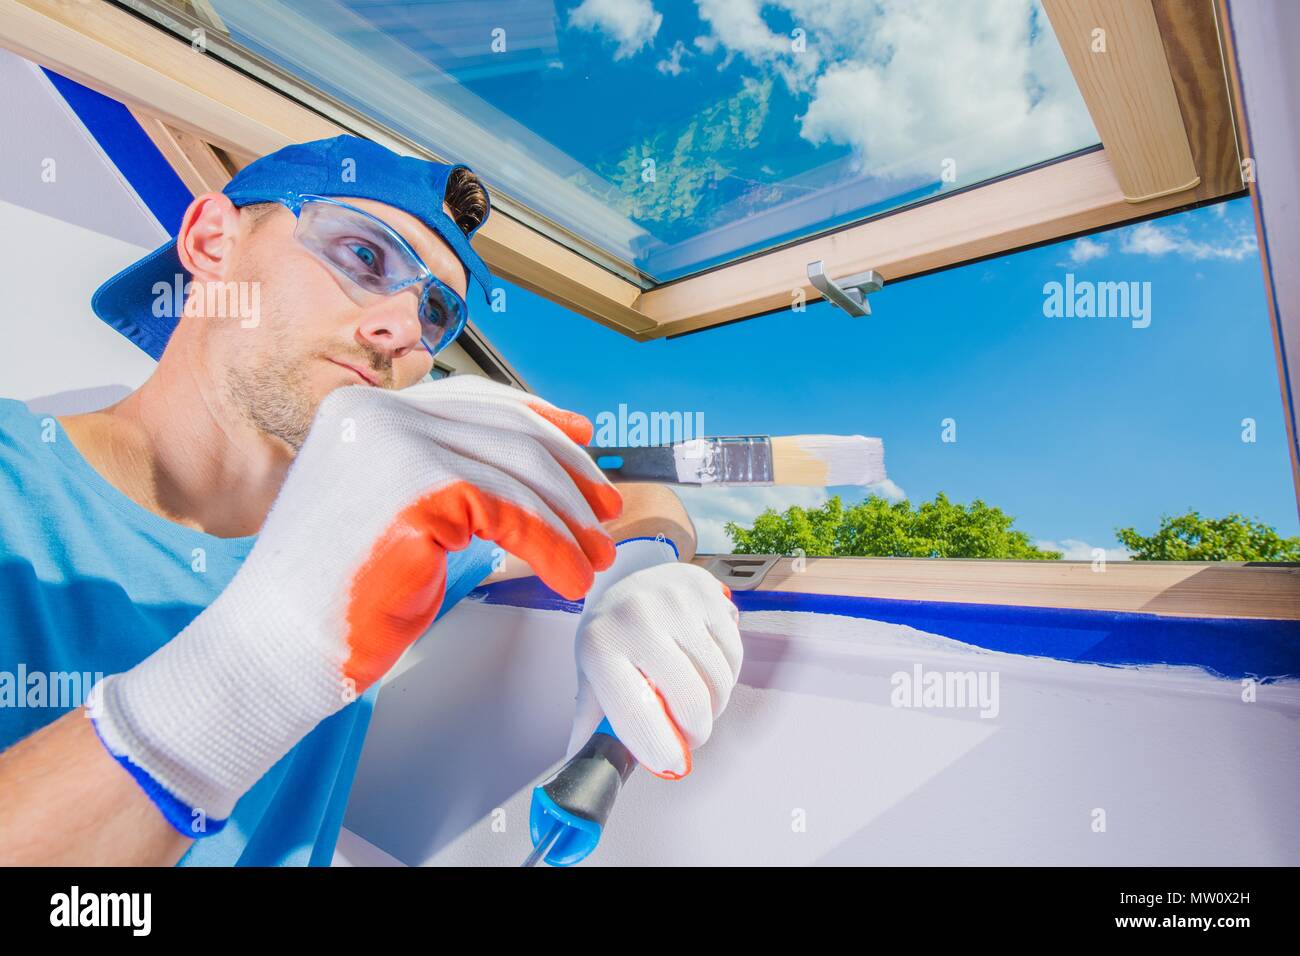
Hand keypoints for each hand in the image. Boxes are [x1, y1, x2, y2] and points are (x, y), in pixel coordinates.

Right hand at [89, 376, 620, 834]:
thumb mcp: (395, 512)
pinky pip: (512, 512)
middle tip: (603, 510)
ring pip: (516, 471)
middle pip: (505, 429)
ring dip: (568, 520)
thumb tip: (531, 470)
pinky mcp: (415, 489)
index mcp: (362, 410)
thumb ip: (446, 475)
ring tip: (593, 558)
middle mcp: (374, 412)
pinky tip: (567, 575)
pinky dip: (551, 546)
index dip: (538, 418)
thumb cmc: (330, 598)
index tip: (582, 439)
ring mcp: (392, 444)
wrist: (271, 650)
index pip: (473, 398)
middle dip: (567, 470)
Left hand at [567, 546, 741, 779]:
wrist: (632, 577)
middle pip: (690, 702)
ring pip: (717, 682)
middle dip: (696, 733)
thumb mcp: (591, 672)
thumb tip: (583, 767)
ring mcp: (677, 604)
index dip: (659, 749)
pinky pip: (733, 657)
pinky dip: (727, 677)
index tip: (672, 765)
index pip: (636, 712)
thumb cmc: (610, 635)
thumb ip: (591, 720)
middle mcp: (637, 619)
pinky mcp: (709, 596)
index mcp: (600, 645)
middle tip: (689, 736)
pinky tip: (708, 673)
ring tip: (697, 702)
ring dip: (715, 706)